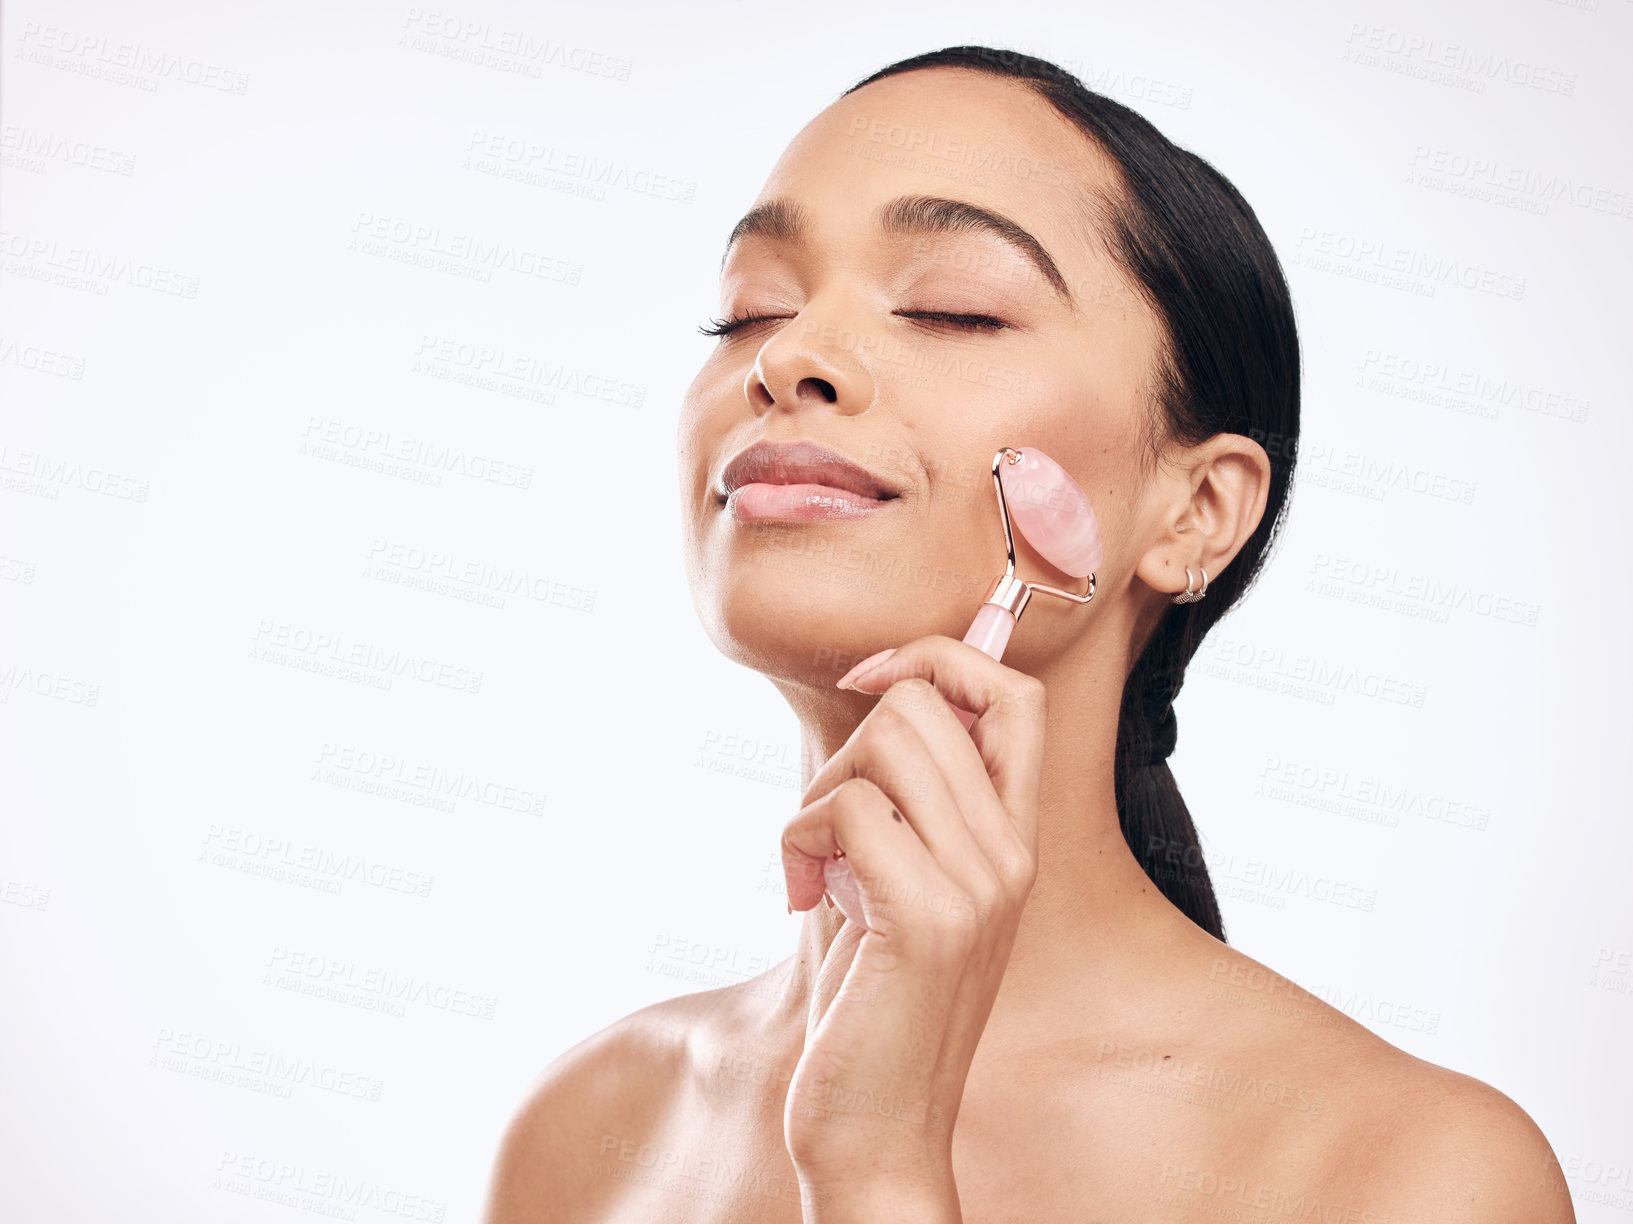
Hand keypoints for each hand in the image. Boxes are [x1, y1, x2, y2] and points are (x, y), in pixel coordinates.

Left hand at [778, 635, 1046, 1214]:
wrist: (877, 1131)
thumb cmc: (871, 1003)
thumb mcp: (899, 884)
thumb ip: (905, 804)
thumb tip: (881, 694)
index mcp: (1013, 842)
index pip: (1015, 697)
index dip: (940, 657)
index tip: (869, 680)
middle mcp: (1012, 854)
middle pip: (924, 703)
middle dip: (846, 746)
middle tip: (826, 825)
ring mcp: (980, 884)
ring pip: (882, 742)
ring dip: (816, 796)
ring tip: (815, 868)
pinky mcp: (929, 918)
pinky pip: (846, 810)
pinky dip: (798, 842)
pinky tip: (803, 899)